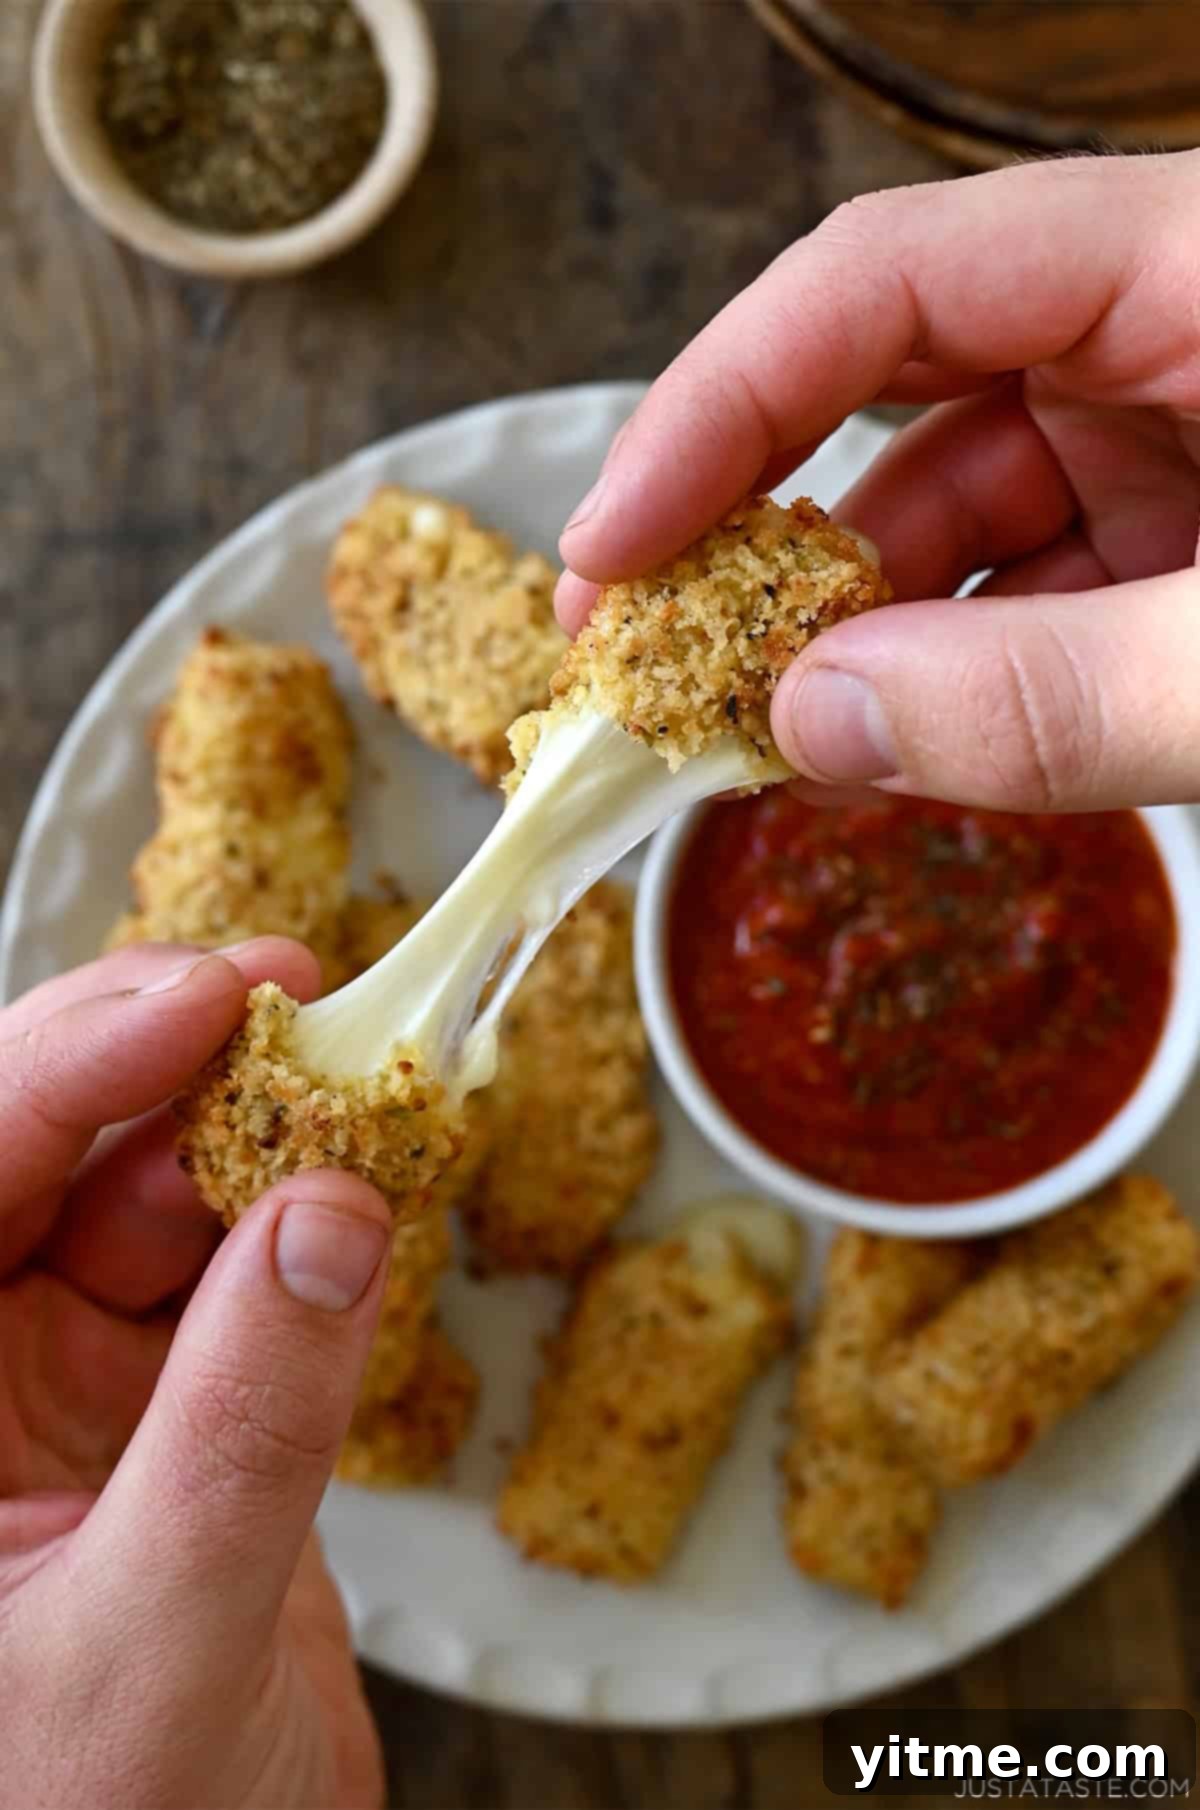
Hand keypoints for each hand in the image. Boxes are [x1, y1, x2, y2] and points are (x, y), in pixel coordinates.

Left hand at [0, 940, 389, 1809]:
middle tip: (280, 995)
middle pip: (30, 1160)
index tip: (199, 999)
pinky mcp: (160, 1411)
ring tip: (346, 1086)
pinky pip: (225, 1274)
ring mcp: (53, 1394)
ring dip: (240, 1134)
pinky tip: (356, 1191)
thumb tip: (331, 1215)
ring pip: (135, 1198)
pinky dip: (296, 1224)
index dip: (57, 1070)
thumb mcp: (155, 1648)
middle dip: (150, 1066)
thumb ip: (246, 1432)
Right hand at [557, 151, 1199, 812]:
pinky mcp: (1176, 522)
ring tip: (738, 731)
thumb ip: (1056, 694)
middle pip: (886, 382)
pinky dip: (936, 672)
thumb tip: (817, 719)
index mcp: (1189, 262)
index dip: (720, 408)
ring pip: (946, 504)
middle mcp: (1153, 323)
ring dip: (837, 627)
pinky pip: (1018, 580)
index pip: (886, 277)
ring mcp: (1164, 425)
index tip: (613, 546)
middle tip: (630, 638)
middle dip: (749, 521)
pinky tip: (858, 743)